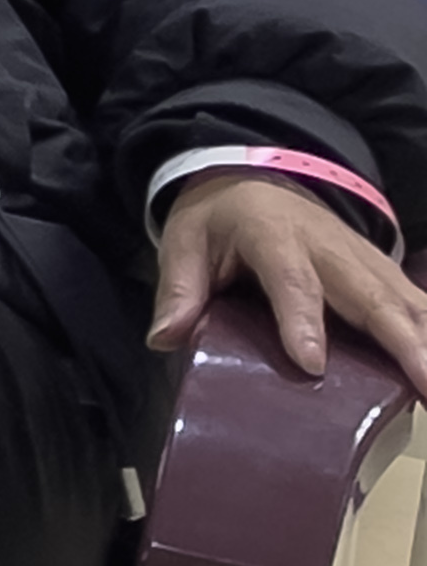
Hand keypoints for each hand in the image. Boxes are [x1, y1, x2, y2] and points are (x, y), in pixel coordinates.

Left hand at [147, 172, 426, 391]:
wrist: (254, 182)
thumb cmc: (219, 221)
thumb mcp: (184, 243)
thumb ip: (179, 289)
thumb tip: (164, 337)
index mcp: (274, 236)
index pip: (292, 281)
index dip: (303, 321)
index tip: (313, 364)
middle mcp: (331, 248)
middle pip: (371, 296)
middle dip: (402, 342)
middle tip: (424, 383)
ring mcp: (365, 259)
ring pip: (408, 301)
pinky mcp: (384, 273)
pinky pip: (418, 304)